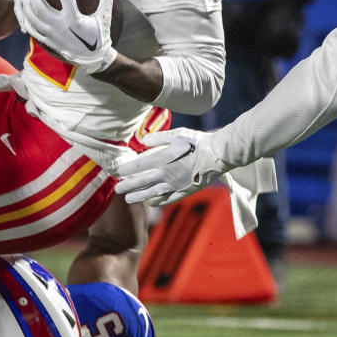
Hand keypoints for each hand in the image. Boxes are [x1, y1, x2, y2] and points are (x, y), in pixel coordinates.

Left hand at [14, 0, 117, 73]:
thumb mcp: (104, 17)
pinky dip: (25, 18)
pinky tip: (23, 9)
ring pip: (32, 18)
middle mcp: (61, 27)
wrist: (92, 58)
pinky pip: (32, 29)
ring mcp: (52, 35)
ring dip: (25, 4)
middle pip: (40, 8)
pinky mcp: (48, 40)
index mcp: (75, 20)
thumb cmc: (99, 35)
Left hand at [114, 128, 228, 204]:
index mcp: (164, 159)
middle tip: (117, 189)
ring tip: (128, 199)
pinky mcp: (185, 190)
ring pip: (154, 192)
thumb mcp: (178, 134)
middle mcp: (168, 174)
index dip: (128, 169)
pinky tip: (151, 202)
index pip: (141, 166)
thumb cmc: (198, 142)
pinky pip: (169, 198)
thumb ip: (159, 137)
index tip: (119, 172)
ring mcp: (176, 184)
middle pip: (143, 181)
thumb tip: (143, 140)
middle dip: (129, 186)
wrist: (219, 154)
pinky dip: (159, 201)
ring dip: (140, 196)